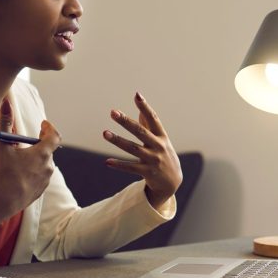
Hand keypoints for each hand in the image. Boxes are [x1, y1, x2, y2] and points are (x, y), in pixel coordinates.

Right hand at [0, 99, 60, 237]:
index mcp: (42, 153)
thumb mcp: (2, 145)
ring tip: (21, 158)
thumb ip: (5, 122)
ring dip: (35, 159)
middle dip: (38, 144)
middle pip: (47, 150)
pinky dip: (32, 172)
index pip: (54, 136)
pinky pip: (38, 177)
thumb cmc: (3, 172)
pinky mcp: (39, 192)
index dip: (49, 128)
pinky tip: (19, 175)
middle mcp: (48, 166)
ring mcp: (45, 181)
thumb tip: (6, 102)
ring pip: (42, 165)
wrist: (2, 201)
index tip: (43, 124)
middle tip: (28, 141)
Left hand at [103, 92, 181, 208]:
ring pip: (132, 148)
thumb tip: (140, 108)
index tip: (137, 95)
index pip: (153, 118)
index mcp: (162, 136)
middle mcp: (158, 146)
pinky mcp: (147, 172)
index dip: (145, 107)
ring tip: (105, 133)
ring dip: (118, 140)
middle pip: (140, 131)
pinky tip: (107, 162)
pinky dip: (119, 165)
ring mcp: (153, 160)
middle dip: (126, 121)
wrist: (172, 181)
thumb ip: (150, 125)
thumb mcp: (160, 140)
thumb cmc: (164, 155)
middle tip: (113, 112)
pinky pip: (130, 167)